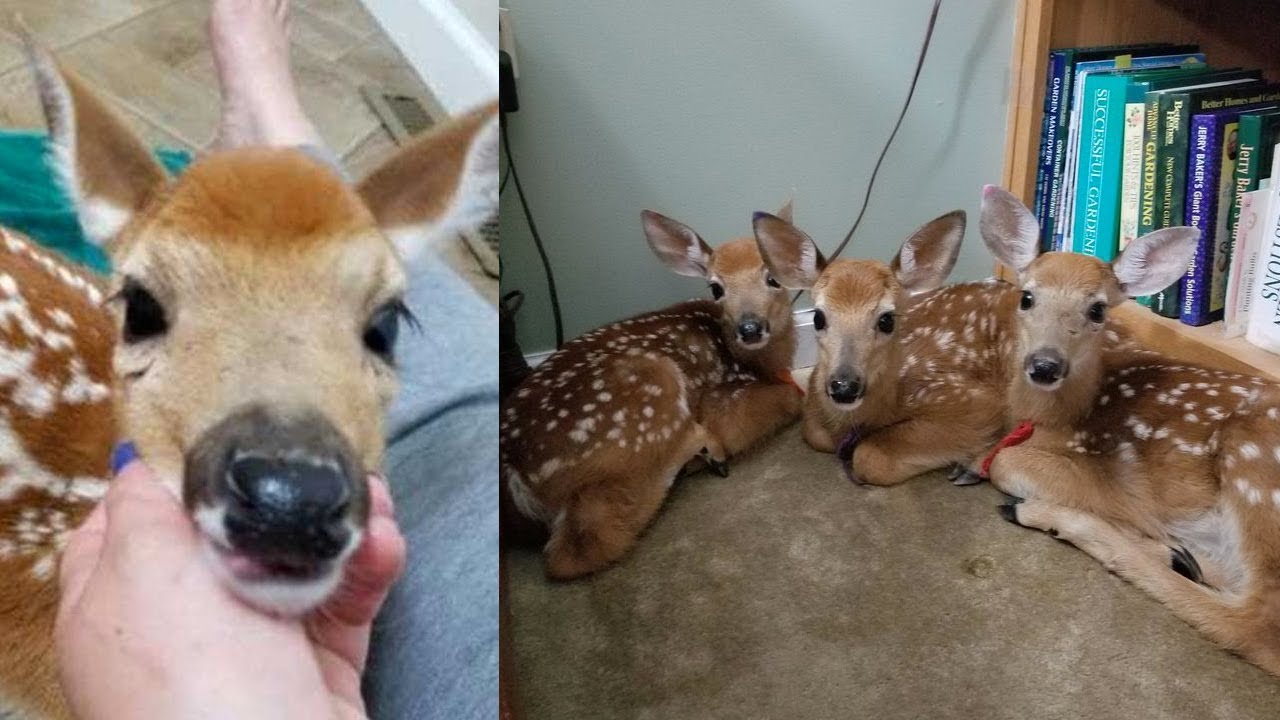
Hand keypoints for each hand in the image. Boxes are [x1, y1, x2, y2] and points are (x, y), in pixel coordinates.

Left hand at [55, 457, 405, 719]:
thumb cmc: (191, 677)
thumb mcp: (141, 567)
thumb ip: (143, 504)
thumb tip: (145, 460)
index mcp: (118, 600)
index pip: (132, 520)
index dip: (174, 472)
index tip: (222, 432)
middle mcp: (181, 624)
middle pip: (230, 533)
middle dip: (279, 491)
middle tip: (321, 457)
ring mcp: (252, 645)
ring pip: (299, 560)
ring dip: (340, 523)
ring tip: (374, 499)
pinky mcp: (315, 665)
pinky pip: (346, 599)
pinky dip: (369, 566)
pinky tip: (384, 542)